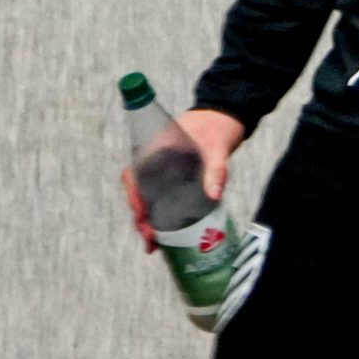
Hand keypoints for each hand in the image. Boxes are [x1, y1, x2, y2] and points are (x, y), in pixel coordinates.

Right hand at [119, 107, 247, 253]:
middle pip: (138, 192)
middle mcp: (152, 160)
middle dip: (141, 219)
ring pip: (146, 196)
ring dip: (148, 219)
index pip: (134, 178)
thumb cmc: (218, 127)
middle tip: (151, 242)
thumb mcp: (218, 149)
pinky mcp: (171, 175)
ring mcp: (161, 168)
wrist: (225, 114)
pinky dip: (158, 212)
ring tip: (155, 243)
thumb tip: (214, 195)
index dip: (135, 202)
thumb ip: (216, 170)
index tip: (143, 220)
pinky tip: (165, 230)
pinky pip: (158, 194)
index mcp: (154, 150)